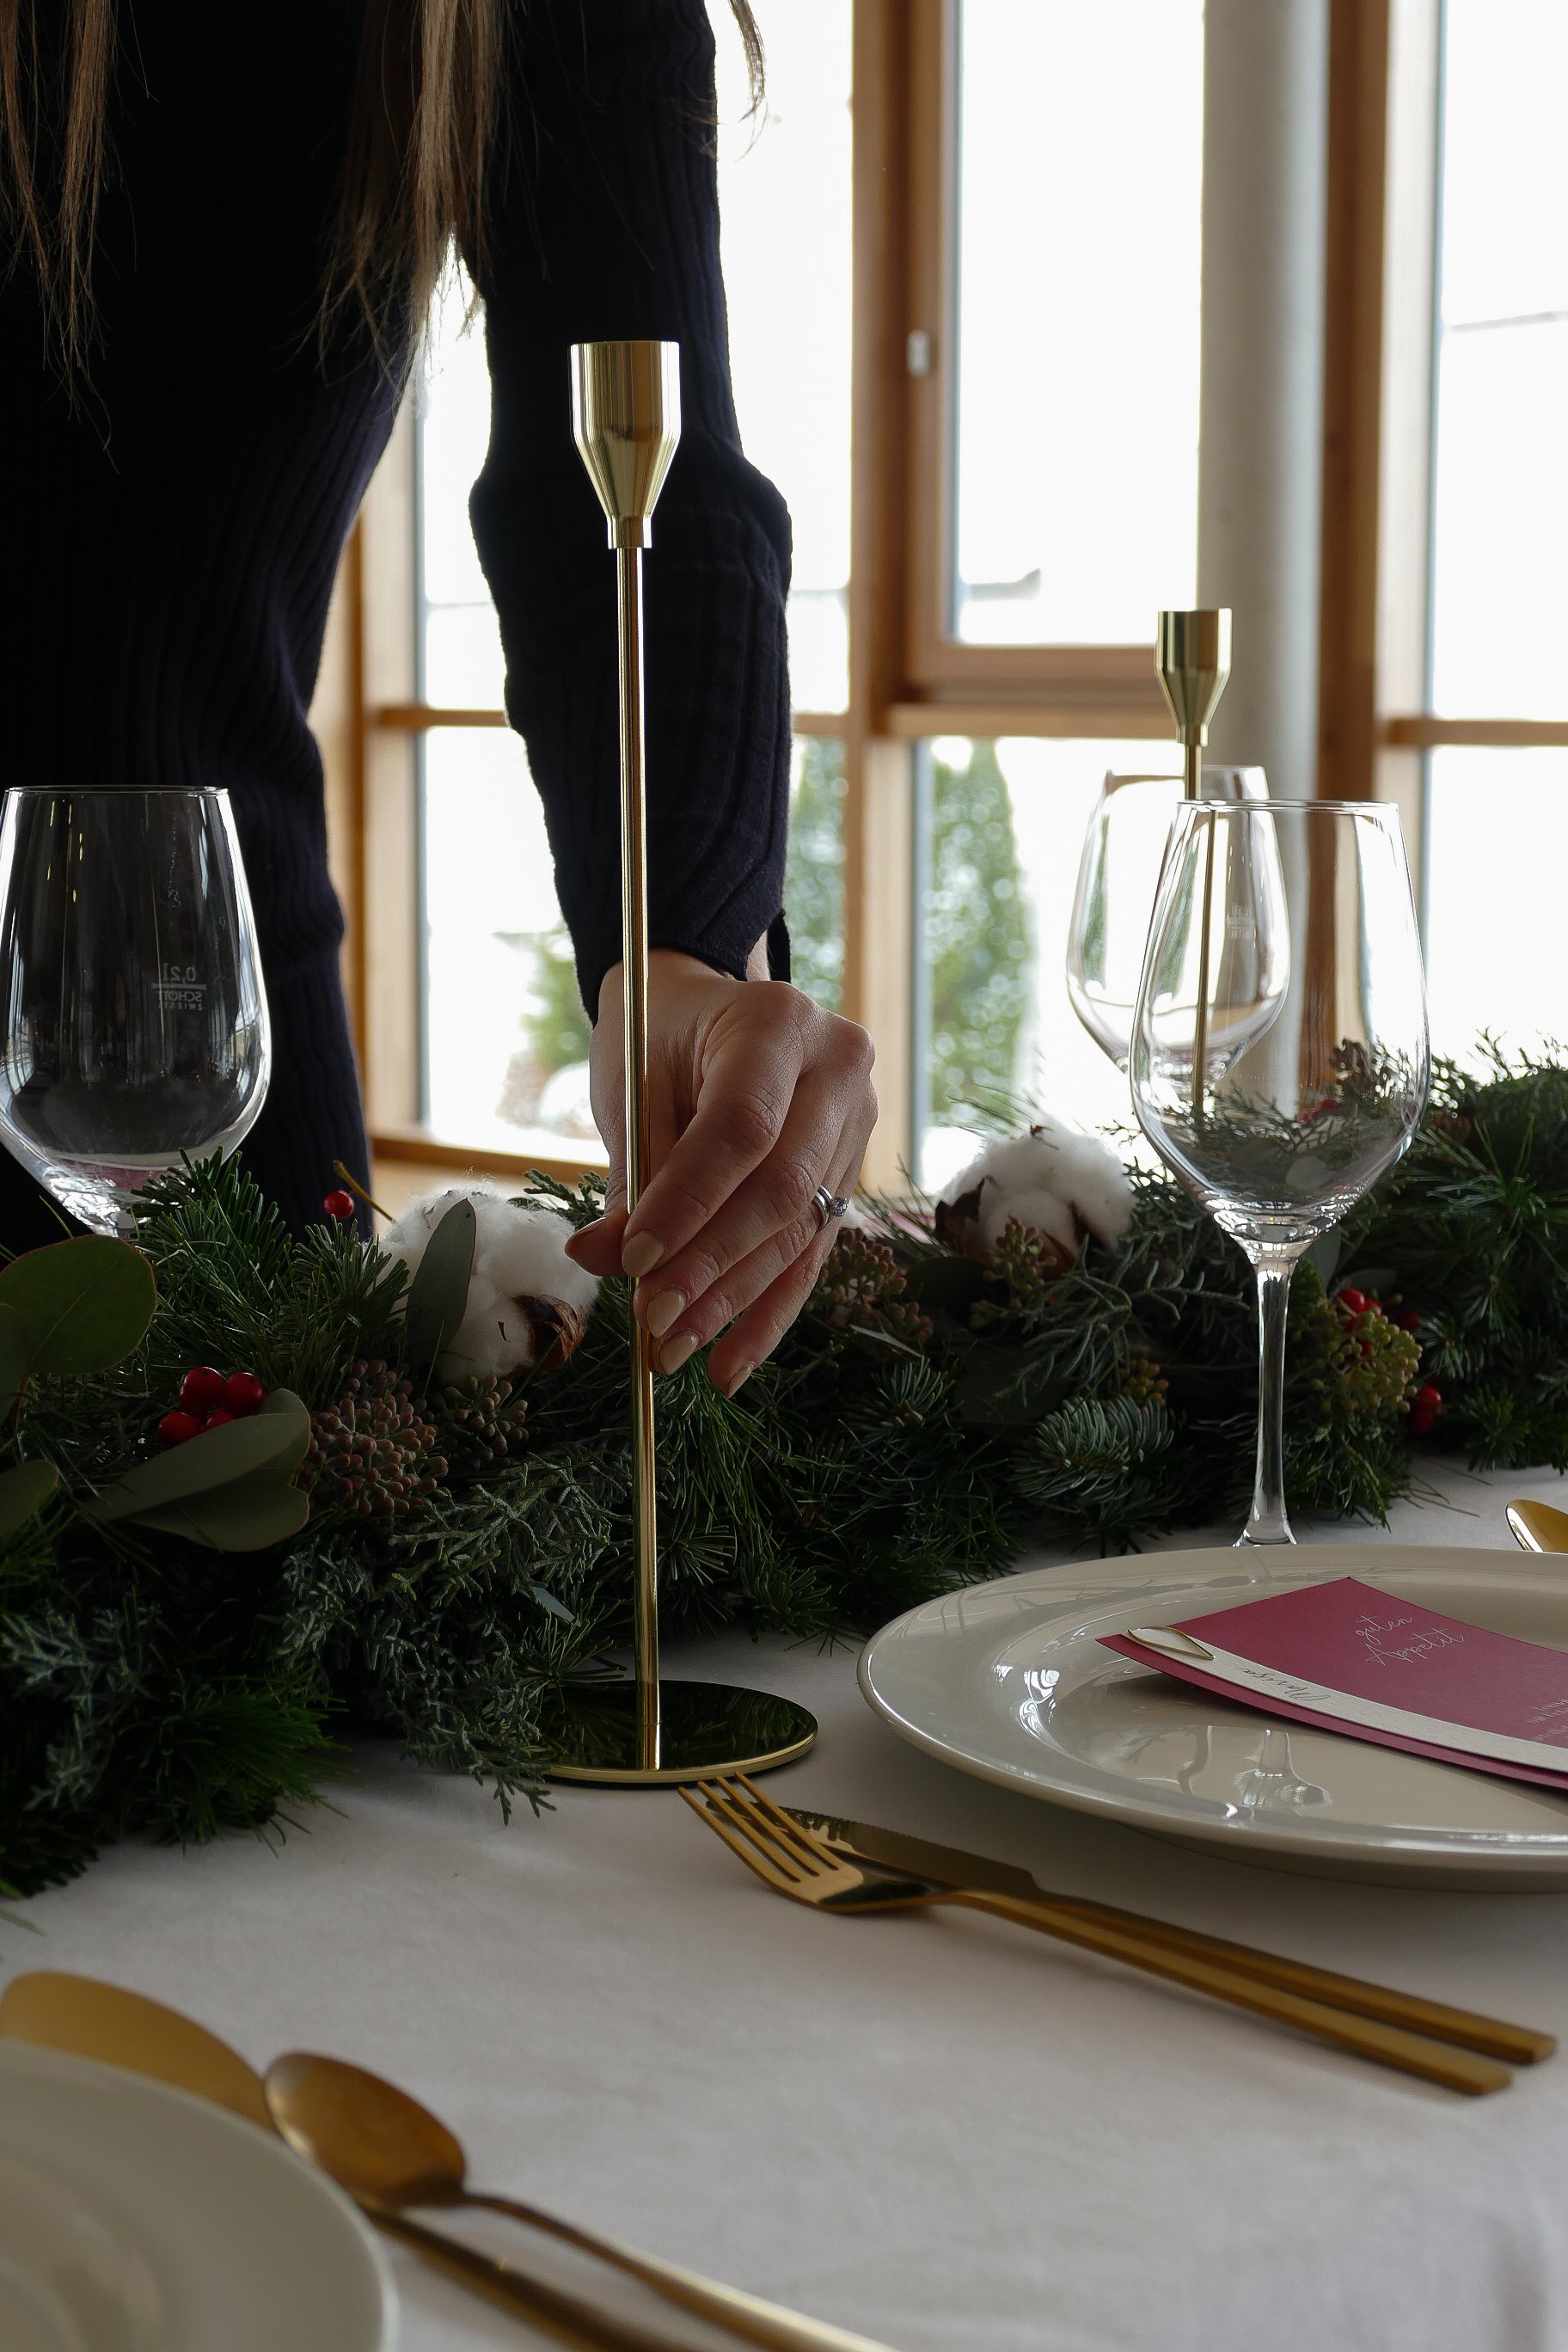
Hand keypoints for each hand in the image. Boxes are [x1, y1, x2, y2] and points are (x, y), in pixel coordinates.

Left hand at [564, 950, 876, 1393]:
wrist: (703, 1007)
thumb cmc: (657, 1035)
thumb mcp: (632, 1087)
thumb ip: (630, 1177)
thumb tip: (605, 1262)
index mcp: (778, 1021)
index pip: (741, 1129)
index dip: (689, 1204)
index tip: (633, 1264)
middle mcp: (838, 1067)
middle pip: (782, 1188)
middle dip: (712, 1266)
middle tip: (654, 1323)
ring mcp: (857, 1120)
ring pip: (798, 1230)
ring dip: (733, 1301)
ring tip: (674, 1352)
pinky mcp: (851, 1169)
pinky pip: (811, 1251)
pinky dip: (766, 1310)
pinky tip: (729, 1363)